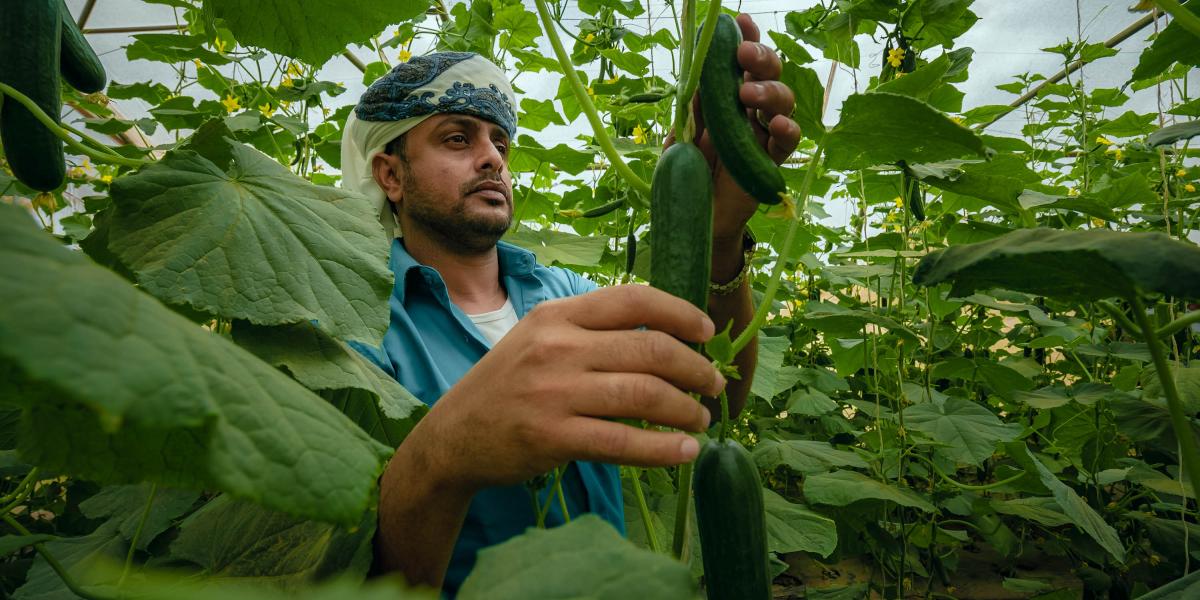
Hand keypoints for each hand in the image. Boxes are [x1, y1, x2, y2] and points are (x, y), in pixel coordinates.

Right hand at [402, 285, 723, 493]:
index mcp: (557, 315)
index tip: (707, 331)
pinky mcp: (552, 437)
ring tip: (701, 420)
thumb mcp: (539, 339)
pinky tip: (685, 452)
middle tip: (714, 385)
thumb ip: (590, 330)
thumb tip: (662, 332)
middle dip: (695, 368)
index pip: (633, 300)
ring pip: (643, 394)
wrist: (452, 436)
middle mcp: (556, 347)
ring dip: (685, 409)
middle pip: (649, 349)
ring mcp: (553, 392)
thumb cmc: (507, 386)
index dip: (680, 313)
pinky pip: (623, 442)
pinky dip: (663, 448)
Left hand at [667, 13, 802, 243]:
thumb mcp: (682, 138)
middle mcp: (749, 109)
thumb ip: (691, 112)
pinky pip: (789, 140)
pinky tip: (776, 125)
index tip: (740, 21)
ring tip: (747, 94)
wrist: (698, 217)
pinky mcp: (773, 160)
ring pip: (783, 100)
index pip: (739, 62)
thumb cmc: (690, 173)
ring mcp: (764, 133)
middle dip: (759, 58)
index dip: (745, 39)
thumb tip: (698, 79)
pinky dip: (787, 129)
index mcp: (726, 98)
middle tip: (742, 56)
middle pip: (768, 74)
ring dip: (768, 91)